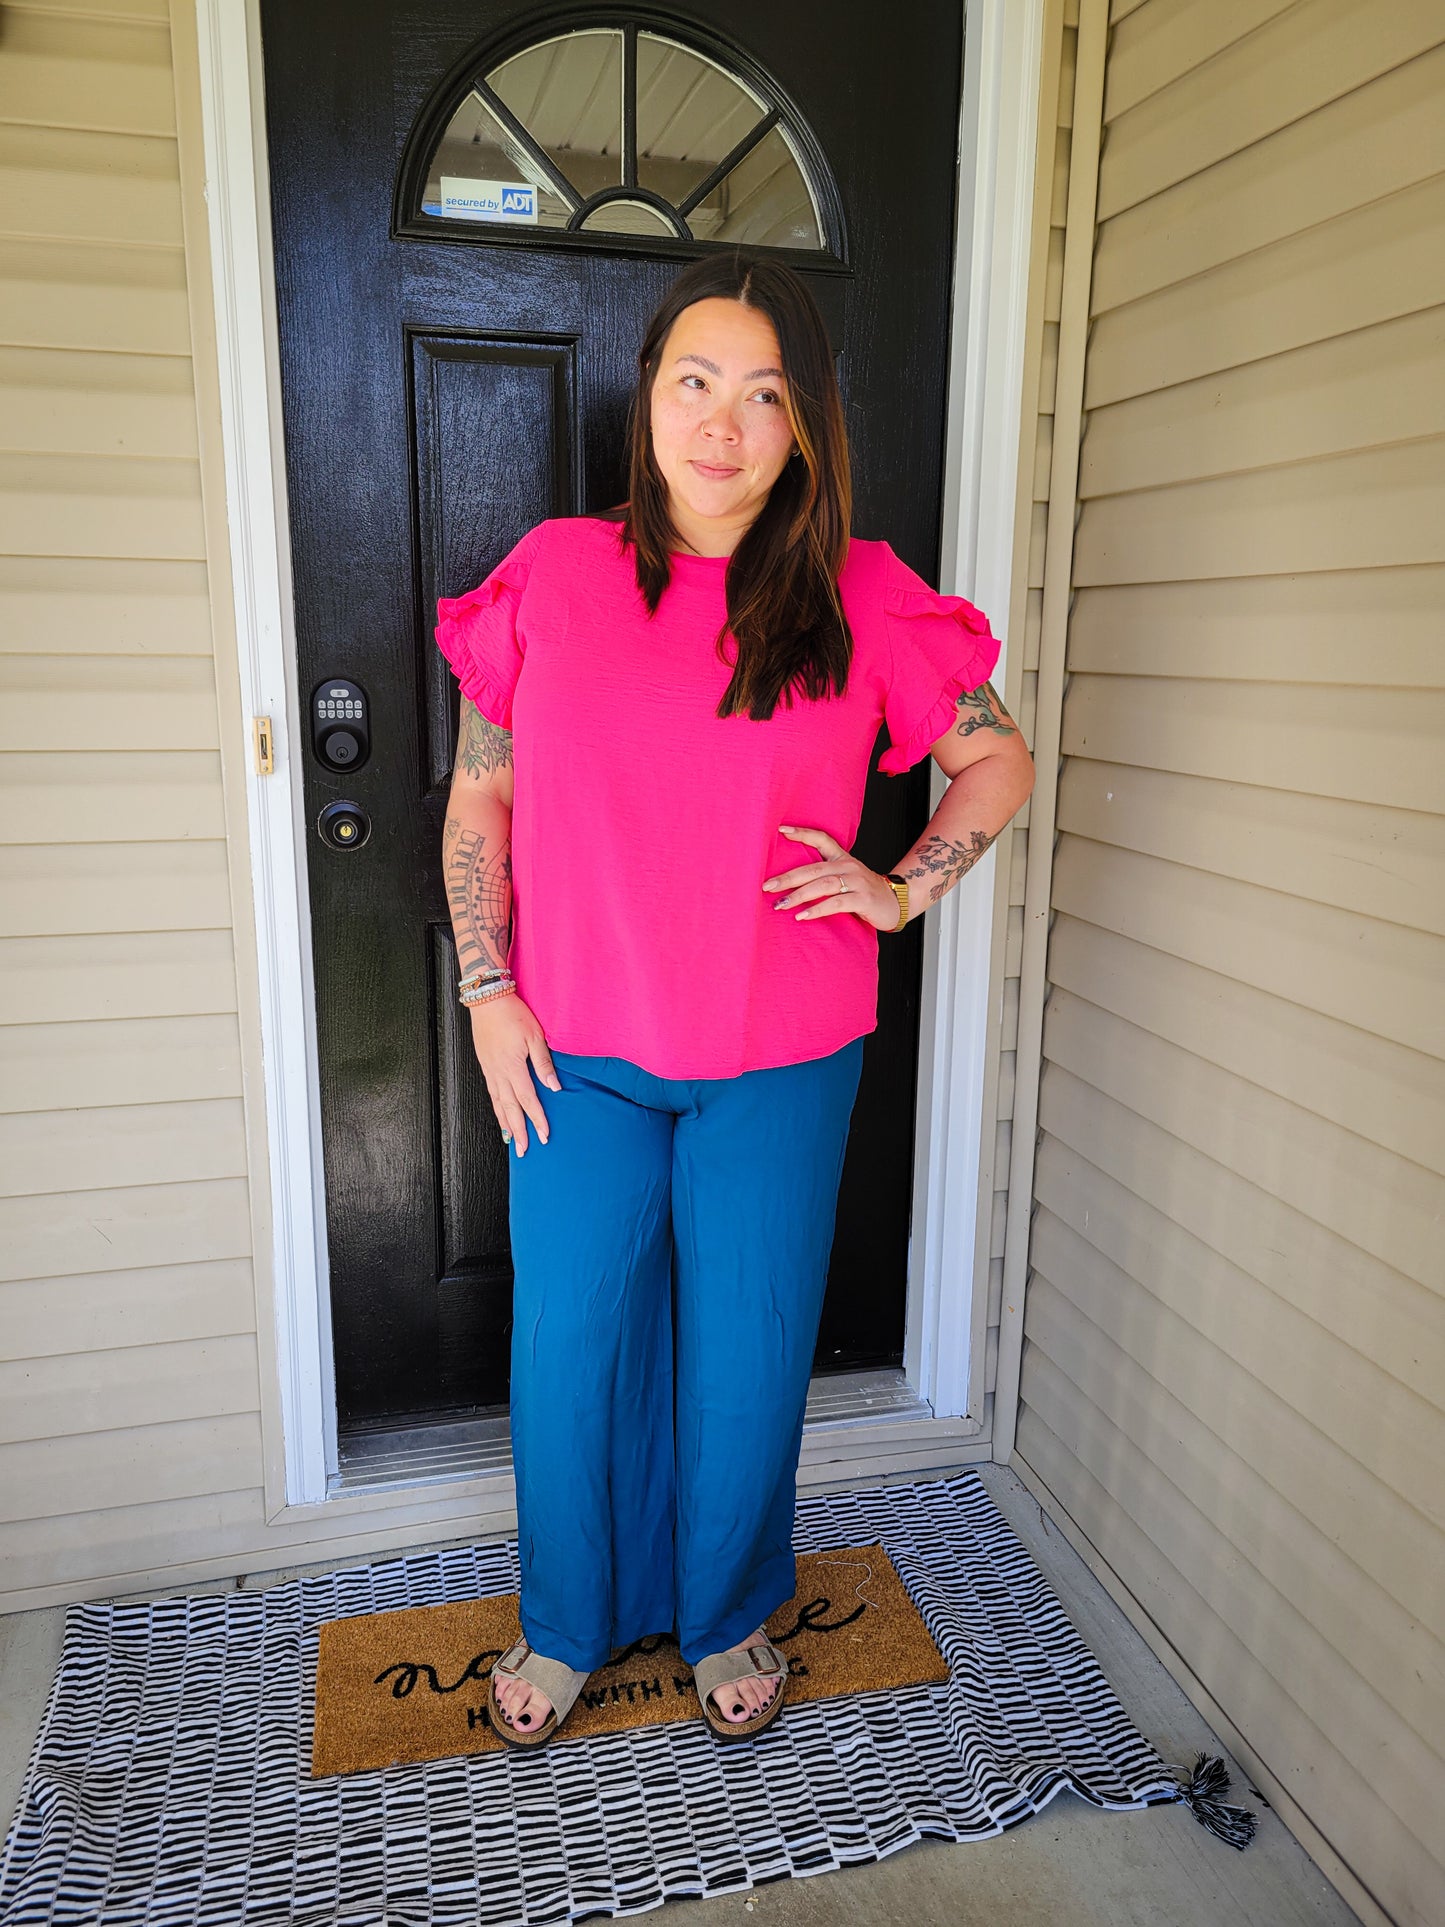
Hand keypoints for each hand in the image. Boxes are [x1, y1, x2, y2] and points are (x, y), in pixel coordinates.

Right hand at [468, 993, 560, 1154]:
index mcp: (513, 1066)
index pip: (528, 1100)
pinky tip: (501, 1115)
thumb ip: (544, 1063)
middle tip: (526, 1150)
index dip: (537, 1119)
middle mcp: (499, 1073)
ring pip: (498, 1104)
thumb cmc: (512, 1014)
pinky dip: (496, 1108)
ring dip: (506, 1124)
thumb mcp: (535, 1036)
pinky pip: (491, 1093)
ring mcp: (490, 1070)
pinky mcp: (485, 1065)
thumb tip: (554, 1087)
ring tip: (512, 1141)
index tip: (544, 1135)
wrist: (487, 1000)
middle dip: (519, 1131)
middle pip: (510, 1109)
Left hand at [762, 824, 899, 931]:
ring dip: (799, 895)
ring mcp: (857, 882)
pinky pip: (836, 903)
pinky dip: (817, 909)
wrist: (896, 903)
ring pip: (822, 885)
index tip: (781, 830)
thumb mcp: (845, 878)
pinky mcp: (863, 899)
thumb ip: (824, 876)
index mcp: (843, 858)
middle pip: (813, 868)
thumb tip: (788, 882)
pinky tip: (802, 915)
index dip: (802, 833)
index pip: (822, 839)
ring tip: (780, 905)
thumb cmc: (864, 892)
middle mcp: (849, 866)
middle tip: (767, 887)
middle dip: (787, 878)